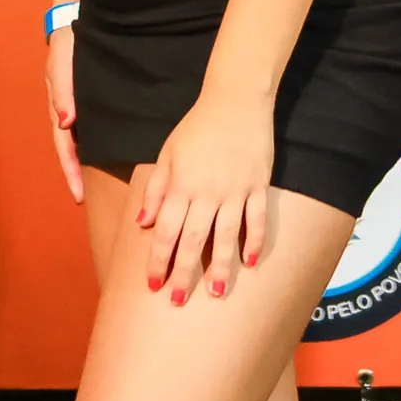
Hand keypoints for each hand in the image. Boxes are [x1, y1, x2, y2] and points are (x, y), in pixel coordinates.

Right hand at [45, 25, 85, 204]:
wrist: (79, 7)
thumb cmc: (70, 34)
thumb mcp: (64, 59)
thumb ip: (63, 89)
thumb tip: (65, 124)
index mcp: (60, 102)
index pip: (65, 146)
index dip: (71, 171)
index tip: (78, 196)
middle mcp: (69, 105)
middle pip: (72, 147)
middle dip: (78, 173)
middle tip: (85, 199)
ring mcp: (80, 99)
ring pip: (84, 135)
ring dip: (89, 159)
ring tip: (102, 182)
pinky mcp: (94, 90)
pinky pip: (95, 120)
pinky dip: (99, 137)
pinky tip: (113, 147)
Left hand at [140, 83, 274, 302]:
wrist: (236, 99)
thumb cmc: (197, 126)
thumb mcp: (168, 153)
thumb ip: (156, 189)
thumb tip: (143, 223)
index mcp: (181, 185)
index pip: (166, 231)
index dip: (158, 260)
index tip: (152, 284)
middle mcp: (207, 192)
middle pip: (193, 240)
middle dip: (184, 273)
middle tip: (177, 300)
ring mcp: (235, 190)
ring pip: (226, 236)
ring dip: (221, 267)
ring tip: (217, 293)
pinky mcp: (257, 185)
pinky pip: (257, 219)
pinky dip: (255, 241)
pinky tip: (250, 262)